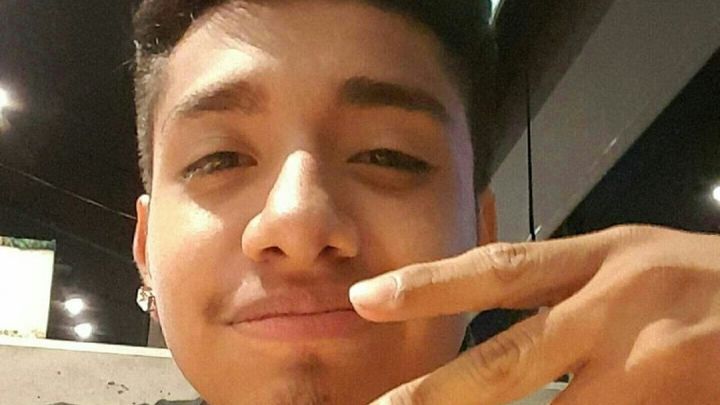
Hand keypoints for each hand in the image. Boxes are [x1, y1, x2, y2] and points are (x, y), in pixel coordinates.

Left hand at [349, 225, 719, 403]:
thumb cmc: (696, 279)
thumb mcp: (626, 259)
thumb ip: (561, 281)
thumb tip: (483, 304)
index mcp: (601, 257)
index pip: (500, 270)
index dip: (429, 286)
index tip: (366, 299)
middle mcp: (618, 307)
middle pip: (510, 359)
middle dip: (439, 393)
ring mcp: (649, 363)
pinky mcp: (672, 401)